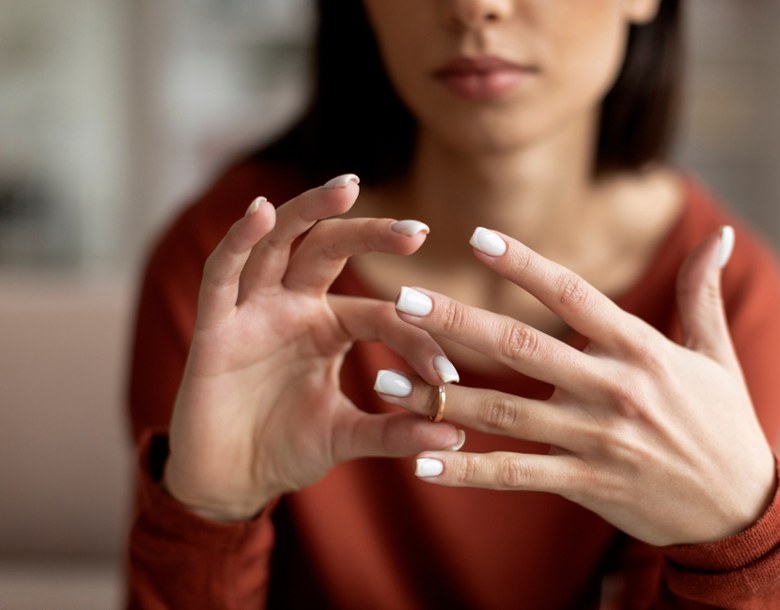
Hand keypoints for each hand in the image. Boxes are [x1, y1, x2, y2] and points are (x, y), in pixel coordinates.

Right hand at [163, 175, 461, 520]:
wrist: (230, 482)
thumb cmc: (286, 448)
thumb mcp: (347, 435)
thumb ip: (395, 431)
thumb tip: (456, 432)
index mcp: (328, 327)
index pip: (380, 313)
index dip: (416, 338)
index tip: (449, 375)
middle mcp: (293, 308)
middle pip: (330, 249)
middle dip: (371, 233)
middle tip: (418, 230)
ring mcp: (252, 312)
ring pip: (278, 244)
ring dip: (309, 212)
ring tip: (346, 189)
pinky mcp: (214, 328)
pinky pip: (222, 275)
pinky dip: (239, 241)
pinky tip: (261, 212)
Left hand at [377, 226, 775, 545]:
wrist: (742, 509)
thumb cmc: (725, 423)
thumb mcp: (718, 355)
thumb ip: (703, 294)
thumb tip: (722, 237)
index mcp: (642, 349)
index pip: (574, 296)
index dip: (525, 265)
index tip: (476, 238)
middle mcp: (615, 390)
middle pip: (524, 348)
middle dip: (459, 324)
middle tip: (403, 301)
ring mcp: (597, 440)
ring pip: (507, 414)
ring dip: (442, 397)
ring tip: (385, 379)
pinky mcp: (587, 484)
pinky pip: (518, 475)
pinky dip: (468, 470)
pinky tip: (421, 461)